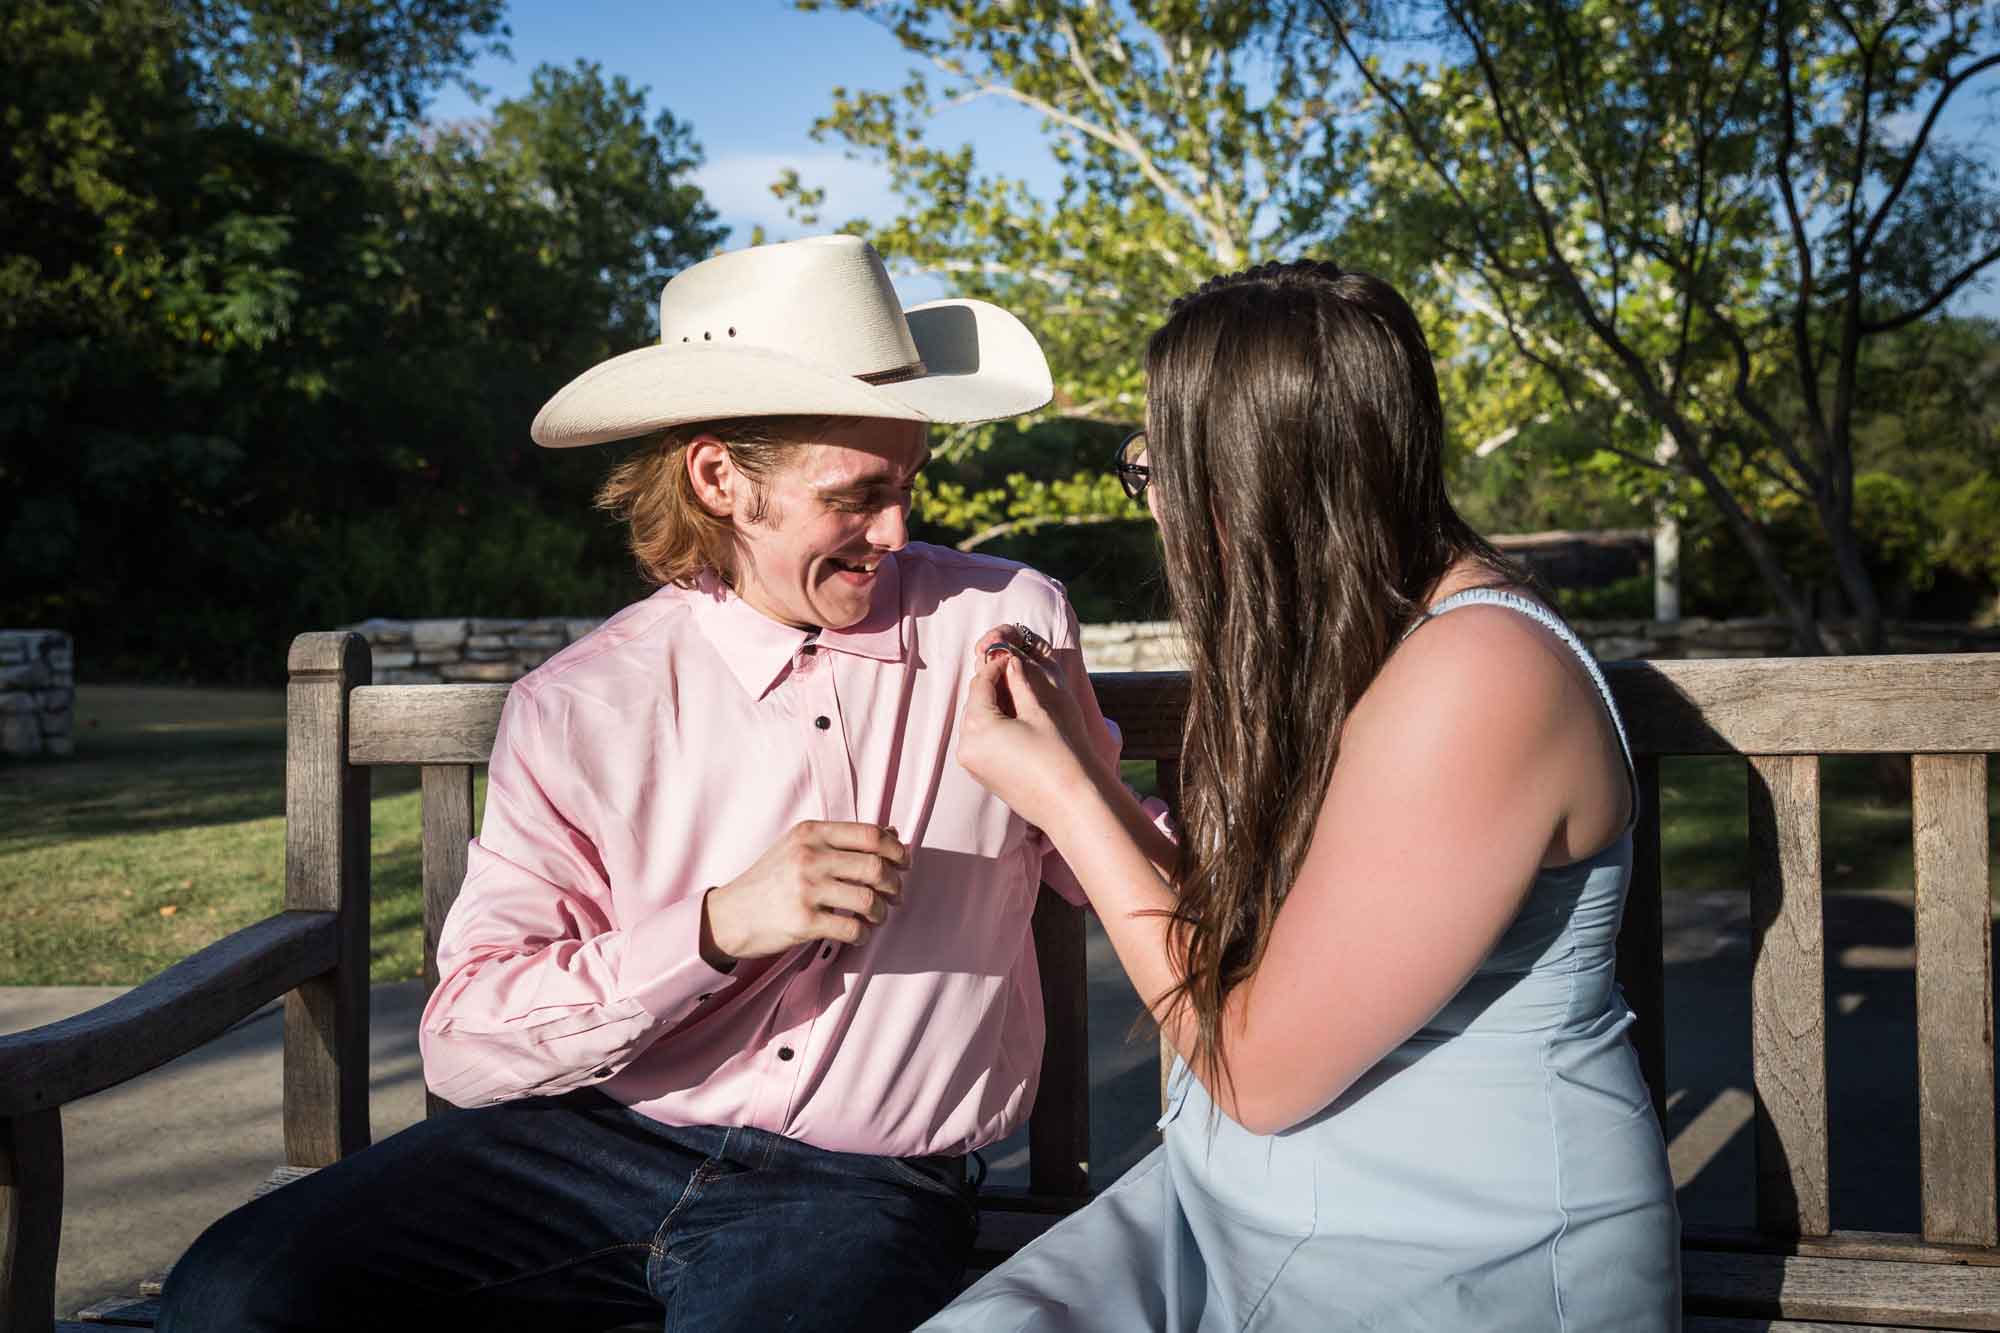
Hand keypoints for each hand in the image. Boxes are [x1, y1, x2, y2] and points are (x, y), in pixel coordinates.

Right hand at [702, 822, 909, 966]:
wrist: (729, 915)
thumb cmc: (770, 880)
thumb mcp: (799, 847)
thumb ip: (842, 840)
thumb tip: (893, 833)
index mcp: (811, 833)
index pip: (870, 834)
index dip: (896, 849)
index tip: (904, 863)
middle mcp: (809, 857)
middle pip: (875, 866)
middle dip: (895, 884)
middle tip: (896, 895)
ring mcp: (806, 889)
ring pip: (868, 899)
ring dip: (881, 912)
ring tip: (877, 916)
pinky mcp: (803, 921)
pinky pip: (851, 928)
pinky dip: (863, 935)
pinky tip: (859, 934)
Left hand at [957, 623, 1101, 827]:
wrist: (1070, 803)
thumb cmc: (1060, 754)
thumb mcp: (1039, 710)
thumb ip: (1019, 681)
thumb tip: (1010, 659)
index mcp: (978, 726)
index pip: (980, 684)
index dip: (996, 666)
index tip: (1011, 655)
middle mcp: (966, 747)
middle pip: (974, 703)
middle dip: (992, 685)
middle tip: (1013, 670)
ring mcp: (971, 764)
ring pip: (976, 722)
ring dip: (992, 706)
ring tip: (1016, 694)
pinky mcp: (981, 776)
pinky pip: (980, 741)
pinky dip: (992, 727)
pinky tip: (1015, 721)